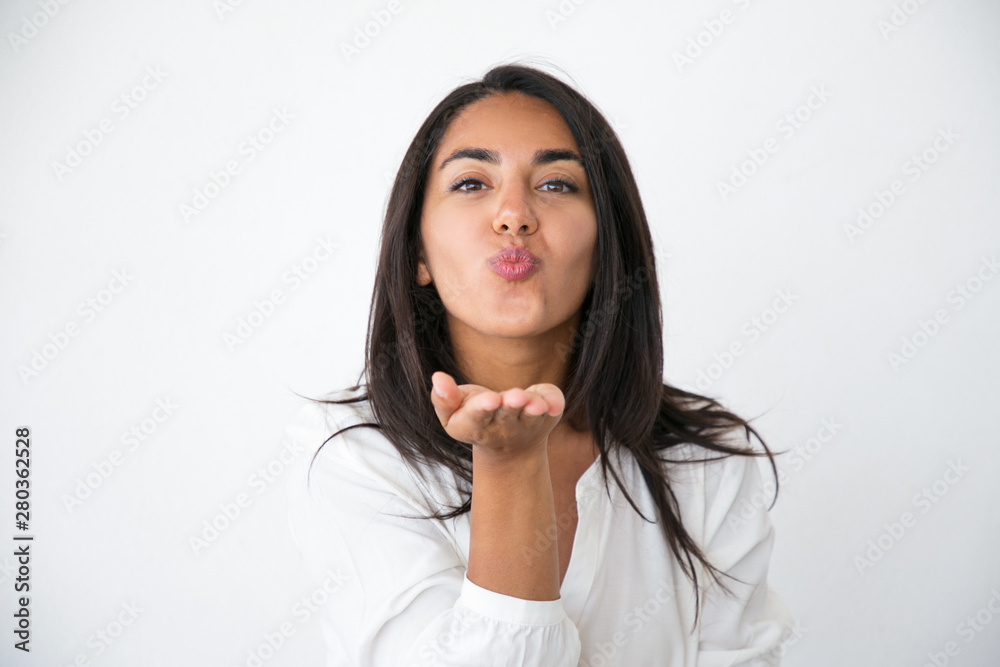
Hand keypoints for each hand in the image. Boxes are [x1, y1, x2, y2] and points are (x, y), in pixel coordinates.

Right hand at [429, 371, 564, 459]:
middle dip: (511, 406)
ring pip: (532, 415)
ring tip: (536, 403)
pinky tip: (553, 402)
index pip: (478, 416)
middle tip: (515, 398)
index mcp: (477, 424)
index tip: (490, 400)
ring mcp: (527, 422)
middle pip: (507, 415)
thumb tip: (437, 376)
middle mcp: (504, 426)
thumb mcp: (452, 414)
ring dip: (534, 409)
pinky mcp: (547, 415)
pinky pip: (553, 407)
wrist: (510, 449)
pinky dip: (554, 402)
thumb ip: (443, 398)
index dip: (483, 407)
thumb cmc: (475, 421)